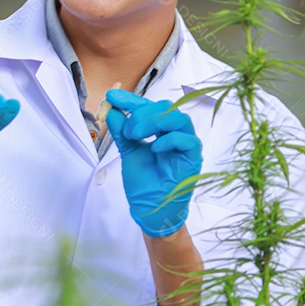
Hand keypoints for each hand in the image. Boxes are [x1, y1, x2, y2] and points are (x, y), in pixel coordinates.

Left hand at [104, 89, 202, 236]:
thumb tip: (111, 109)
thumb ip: (122, 132)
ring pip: (178, 118)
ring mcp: (185, 146)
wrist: (150, 210)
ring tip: (136, 135)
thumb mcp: (128, 152)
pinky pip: (188, 140)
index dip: (131, 100)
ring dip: (154, 121)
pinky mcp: (193, 159)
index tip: (111, 95)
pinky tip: (154, 149)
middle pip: (165, 108)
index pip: (148, 107)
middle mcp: (175, 134)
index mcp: (160, 131)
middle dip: (142, 113)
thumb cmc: (144, 183)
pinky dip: (169, 140)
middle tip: (128, 129)